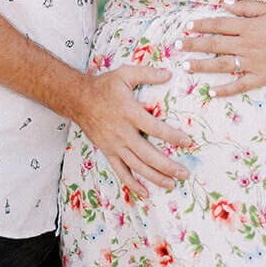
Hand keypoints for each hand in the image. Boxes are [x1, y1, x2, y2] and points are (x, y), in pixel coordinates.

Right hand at [74, 64, 191, 196]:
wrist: (77, 99)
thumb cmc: (104, 86)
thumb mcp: (125, 73)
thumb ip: (147, 73)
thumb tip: (169, 74)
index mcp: (129, 113)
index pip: (155, 128)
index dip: (172, 137)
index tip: (188, 142)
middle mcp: (122, 132)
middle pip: (148, 154)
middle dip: (167, 165)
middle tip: (184, 173)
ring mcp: (114, 145)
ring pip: (136, 166)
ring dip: (154, 177)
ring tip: (171, 184)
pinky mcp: (107, 152)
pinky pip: (121, 171)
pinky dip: (132, 184)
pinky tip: (146, 193)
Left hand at [176, 0, 265, 96]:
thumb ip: (246, 7)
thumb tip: (224, 3)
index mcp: (248, 27)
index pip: (219, 25)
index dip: (201, 25)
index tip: (187, 26)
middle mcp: (247, 45)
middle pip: (215, 44)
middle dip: (193, 45)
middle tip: (176, 46)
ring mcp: (253, 63)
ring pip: (222, 64)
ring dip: (202, 65)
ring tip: (186, 66)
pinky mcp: (260, 78)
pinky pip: (239, 85)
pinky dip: (225, 89)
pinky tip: (211, 92)